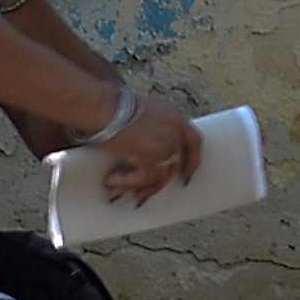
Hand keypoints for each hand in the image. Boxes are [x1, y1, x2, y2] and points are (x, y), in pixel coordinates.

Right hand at [86, 95, 200, 205]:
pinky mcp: (150, 157)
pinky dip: (126, 182)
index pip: (195, 142)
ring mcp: (165, 146)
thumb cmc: (116, 106)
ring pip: (160, 177)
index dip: (192, 160)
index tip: (186, 173)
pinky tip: (110, 181)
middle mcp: (175, 132)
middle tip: (145, 193)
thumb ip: (155, 128)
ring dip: (139, 187)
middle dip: (161, 182)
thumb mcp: (145, 112)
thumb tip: (149, 148)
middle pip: (176, 164)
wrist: (104, 106)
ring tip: (119, 191)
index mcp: (176, 118)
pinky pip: (142, 179)